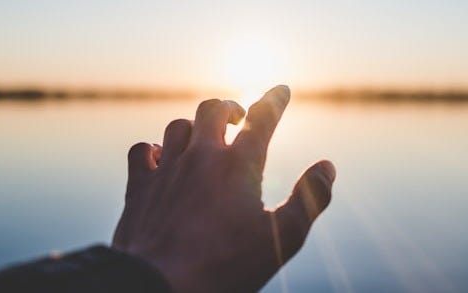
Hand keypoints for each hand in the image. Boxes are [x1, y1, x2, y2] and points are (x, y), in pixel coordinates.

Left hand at [111, 85, 335, 291]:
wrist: (161, 286)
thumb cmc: (226, 266)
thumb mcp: (283, 239)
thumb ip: (310, 199)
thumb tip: (327, 167)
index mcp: (239, 166)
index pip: (262, 118)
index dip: (274, 100)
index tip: (281, 90)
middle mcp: (201, 157)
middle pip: (213, 109)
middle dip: (230, 108)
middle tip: (238, 118)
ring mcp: (166, 170)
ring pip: (178, 126)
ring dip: (194, 127)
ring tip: (203, 138)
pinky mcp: (139, 188)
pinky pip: (143, 150)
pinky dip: (155, 149)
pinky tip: (161, 158)